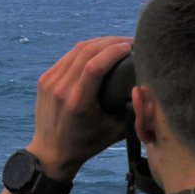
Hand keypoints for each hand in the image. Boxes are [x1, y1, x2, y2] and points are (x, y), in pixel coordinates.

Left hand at [26, 37, 132, 181]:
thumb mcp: (116, 131)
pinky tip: (100, 49)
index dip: (114, 51)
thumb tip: (150, 89)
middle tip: (131, 42)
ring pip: (76, 50)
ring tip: (118, 43)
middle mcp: (61, 89)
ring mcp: (50, 82)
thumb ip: (134, 112)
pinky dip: (85, 50)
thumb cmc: (87, 144)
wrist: (51, 151)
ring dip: (99, 42)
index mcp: (77, 102)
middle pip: (86, 51)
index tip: (132, 47)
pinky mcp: (45, 79)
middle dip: (111, 42)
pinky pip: (67, 56)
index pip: (94, 66)